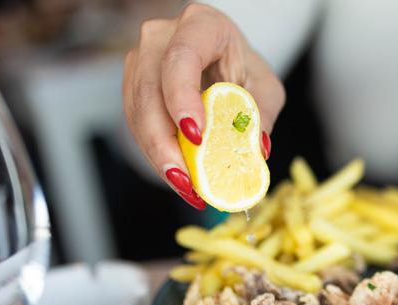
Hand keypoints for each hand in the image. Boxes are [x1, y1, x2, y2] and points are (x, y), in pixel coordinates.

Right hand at [122, 3, 284, 208]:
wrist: (221, 59)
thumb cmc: (242, 68)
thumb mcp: (265, 87)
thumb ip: (261, 114)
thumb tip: (256, 150)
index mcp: (201, 24)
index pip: (182, 58)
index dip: (182, 97)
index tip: (195, 136)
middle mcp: (162, 37)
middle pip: (151, 91)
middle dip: (165, 142)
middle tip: (188, 179)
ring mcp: (141, 59)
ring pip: (137, 112)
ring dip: (158, 155)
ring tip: (186, 187)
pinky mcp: (132, 85)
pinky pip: (136, 124)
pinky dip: (155, 154)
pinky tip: (178, 177)